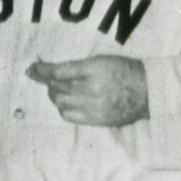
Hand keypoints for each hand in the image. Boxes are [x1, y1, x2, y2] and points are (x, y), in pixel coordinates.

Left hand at [26, 56, 148, 126]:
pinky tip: (67, 102)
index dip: (41, 71)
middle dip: (47, 82)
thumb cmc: (126, 71)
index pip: (58, 72)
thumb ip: (79, 66)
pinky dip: (63, 108)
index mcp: (94, 70)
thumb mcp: (103, 60)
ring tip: (58, 90)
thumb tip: (54, 71)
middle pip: (56, 88)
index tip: (32, 68)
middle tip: (46, 78)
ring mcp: (92, 106)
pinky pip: (68, 115)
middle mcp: (91, 89)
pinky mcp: (94, 120)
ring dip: (54, 95)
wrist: (148, 92)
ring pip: (60, 102)